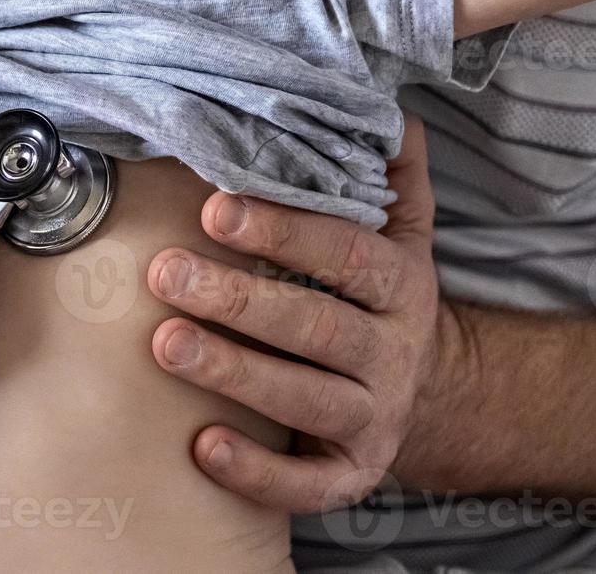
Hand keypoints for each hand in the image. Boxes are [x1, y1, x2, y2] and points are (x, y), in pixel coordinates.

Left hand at [147, 119, 447, 511]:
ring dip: (233, 373)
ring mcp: (374, 420)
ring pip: (306, 402)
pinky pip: (306, 485)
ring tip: (164, 344)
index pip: (346, 255)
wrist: (431, 393)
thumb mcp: (403, 233)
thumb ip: (392, 174)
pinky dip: (256, 471)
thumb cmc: (382, 297)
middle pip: (317, 329)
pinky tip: (201, 445)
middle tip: (166, 272)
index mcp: (402, 286)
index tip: (215, 209)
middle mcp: (394, 356)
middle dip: (238, 300)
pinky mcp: (351, 476)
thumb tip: (385, 110)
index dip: (283, 232)